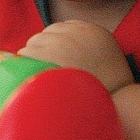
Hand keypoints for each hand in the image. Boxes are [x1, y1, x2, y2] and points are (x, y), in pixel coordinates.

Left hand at [18, 20, 133, 92]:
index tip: (60, 63)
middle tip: (52, 74)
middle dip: (45, 51)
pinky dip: (25, 66)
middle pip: (46, 34)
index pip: (62, 29)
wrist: (115, 110)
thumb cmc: (108, 92)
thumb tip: (60, 49)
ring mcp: (61, 43)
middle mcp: (76, 33)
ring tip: (46, 79)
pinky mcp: (47, 56)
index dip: (57, 47)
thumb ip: (85, 47)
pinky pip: (24, 54)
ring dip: (34, 58)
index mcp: (93, 31)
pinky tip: (34, 80)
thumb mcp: (104, 59)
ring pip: (33, 42)